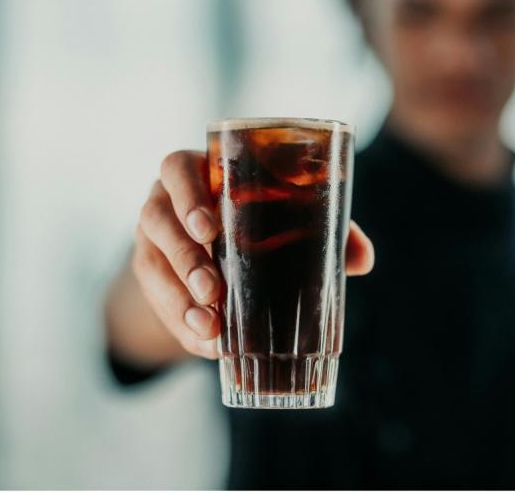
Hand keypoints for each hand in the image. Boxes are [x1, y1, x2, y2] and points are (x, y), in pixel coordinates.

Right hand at [132, 150, 374, 359]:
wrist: (220, 245)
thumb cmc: (260, 217)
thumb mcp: (288, 217)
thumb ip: (325, 230)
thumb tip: (363, 258)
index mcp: (197, 172)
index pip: (176, 168)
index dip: (187, 195)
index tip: (209, 229)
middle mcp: (165, 201)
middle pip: (156, 220)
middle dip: (184, 258)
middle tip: (212, 289)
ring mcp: (152, 239)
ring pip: (151, 264)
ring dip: (177, 299)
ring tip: (209, 327)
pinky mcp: (151, 274)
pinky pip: (156, 301)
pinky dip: (181, 326)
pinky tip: (207, 345)